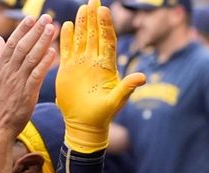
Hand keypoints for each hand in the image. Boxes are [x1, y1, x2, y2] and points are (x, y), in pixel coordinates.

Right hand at [0, 14, 56, 140]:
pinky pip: (36, 75)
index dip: (22, 30)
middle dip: (35, 31)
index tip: (31, 18)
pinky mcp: (26, 94)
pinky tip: (53, 53)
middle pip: (21, 47)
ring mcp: (17, 82)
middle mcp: (7, 72)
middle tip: (46, 18)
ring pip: (30, 58)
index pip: (10, 43)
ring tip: (52, 29)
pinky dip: (44, 63)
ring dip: (42, 42)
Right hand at [56, 0, 145, 152]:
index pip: (107, 41)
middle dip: (94, 18)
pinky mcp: (68, 70)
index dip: (106, 25)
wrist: (85, 125)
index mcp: (107, 66)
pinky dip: (67, 38)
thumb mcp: (116, 101)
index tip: (104, 10)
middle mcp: (94, 62)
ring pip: (81, 39)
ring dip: (82, 24)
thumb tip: (142, 77)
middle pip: (95, 35)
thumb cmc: (103, 115)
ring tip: (83, 8)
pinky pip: (67, 50)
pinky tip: (67, 25)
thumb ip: (127, 88)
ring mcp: (81, 64)